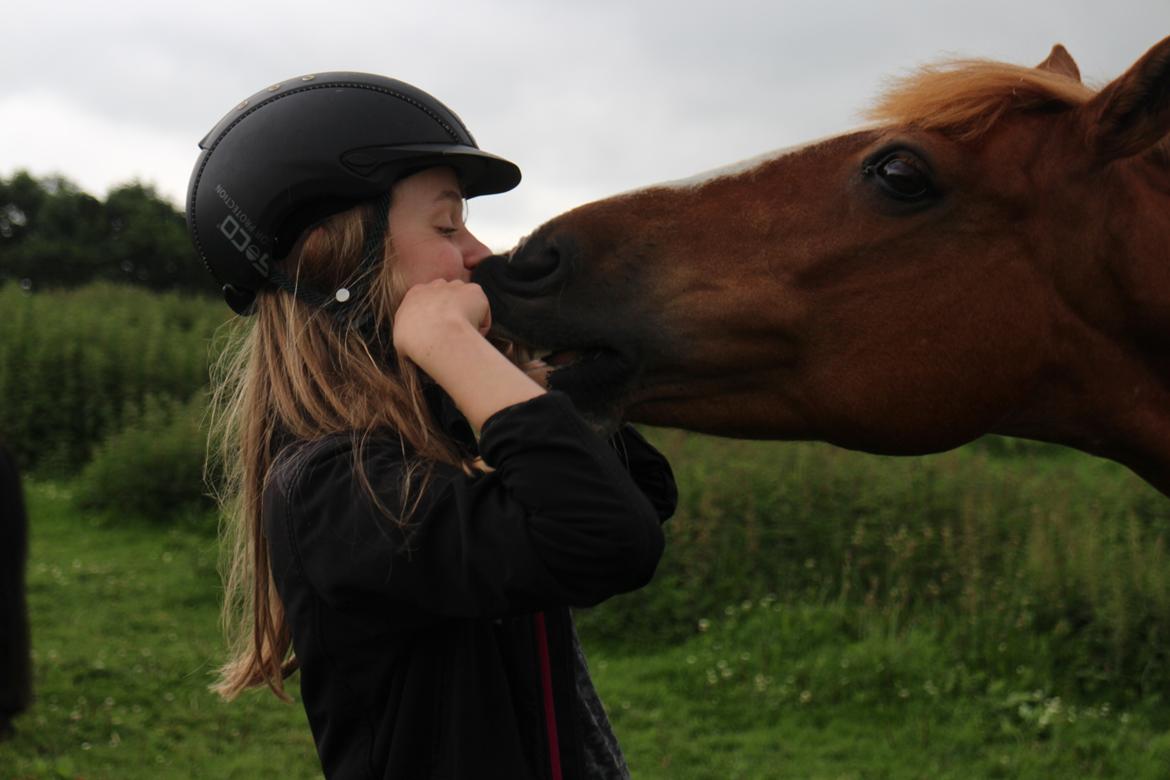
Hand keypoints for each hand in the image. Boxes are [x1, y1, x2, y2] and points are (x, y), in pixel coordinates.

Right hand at [391, 279, 543, 429]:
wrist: (434, 336)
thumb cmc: (414, 342)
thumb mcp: (400, 338)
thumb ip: (409, 333)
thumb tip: (416, 344)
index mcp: (415, 294)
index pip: (427, 299)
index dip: (435, 315)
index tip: (439, 330)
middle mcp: (436, 285)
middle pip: (448, 295)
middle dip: (452, 311)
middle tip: (453, 333)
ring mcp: (456, 287)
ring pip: (466, 301)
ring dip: (468, 316)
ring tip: (464, 338)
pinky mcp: (474, 291)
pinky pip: (482, 310)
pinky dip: (481, 323)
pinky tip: (474, 335)